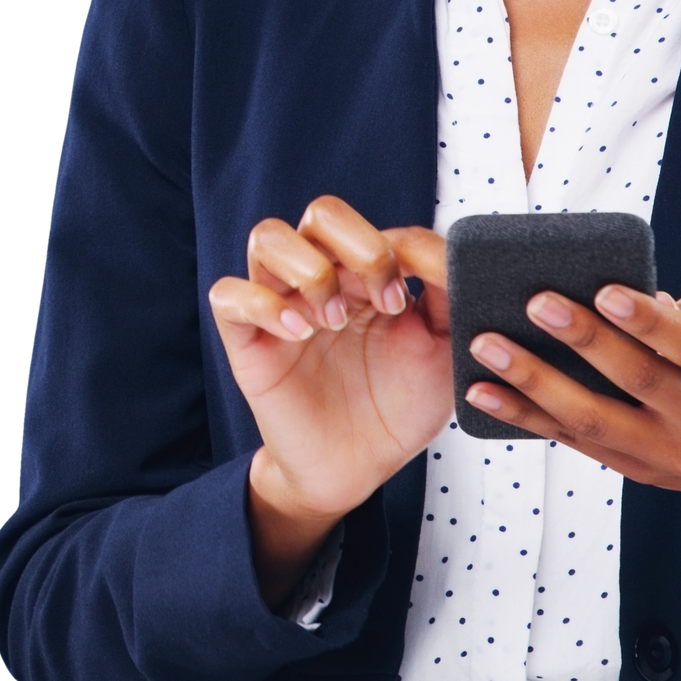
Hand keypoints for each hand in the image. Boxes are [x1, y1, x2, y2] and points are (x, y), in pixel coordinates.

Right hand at [208, 200, 450, 605]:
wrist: (362, 468)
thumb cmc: (401, 405)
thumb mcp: (443, 349)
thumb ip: (450, 295)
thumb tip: (451, 251)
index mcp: (368, 273)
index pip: (378, 226)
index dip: (400, 252)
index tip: (413, 302)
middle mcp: (323, 278)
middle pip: (322, 212)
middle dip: (358, 246)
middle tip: (385, 303)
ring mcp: (281, 304)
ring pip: (267, 237)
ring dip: (309, 270)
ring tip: (334, 320)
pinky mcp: (247, 340)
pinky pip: (229, 295)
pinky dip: (262, 305)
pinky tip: (298, 334)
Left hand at [464, 286, 680, 588]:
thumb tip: (615, 292)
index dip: (648, 321)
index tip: (604, 291)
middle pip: (640, 380)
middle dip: (584, 340)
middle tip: (536, 303)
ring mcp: (671, 454)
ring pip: (595, 419)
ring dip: (536, 382)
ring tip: (489, 347)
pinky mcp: (637, 472)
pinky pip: (574, 442)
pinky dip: (525, 416)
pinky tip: (484, 393)